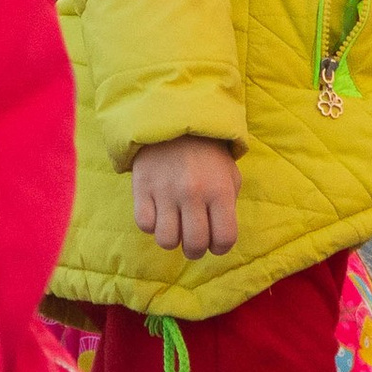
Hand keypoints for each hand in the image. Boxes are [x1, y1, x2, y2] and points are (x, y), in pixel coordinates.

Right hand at [129, 135, 239, 255]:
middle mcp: (193, 193)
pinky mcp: (142, 188)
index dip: (220, 248)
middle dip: (195, 251)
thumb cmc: (207, 153)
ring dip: (172, 240)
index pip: (224, 239)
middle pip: (194, 245)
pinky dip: (151, 225)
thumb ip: (229, 206)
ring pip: (166, 240)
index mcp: (220, 191)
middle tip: (193, 242)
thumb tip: (218, 236)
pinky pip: (144, 225)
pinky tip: (158, 214)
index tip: (214, 244)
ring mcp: (165, 191)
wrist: (174, 121)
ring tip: (174, 228)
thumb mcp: (229, 175)